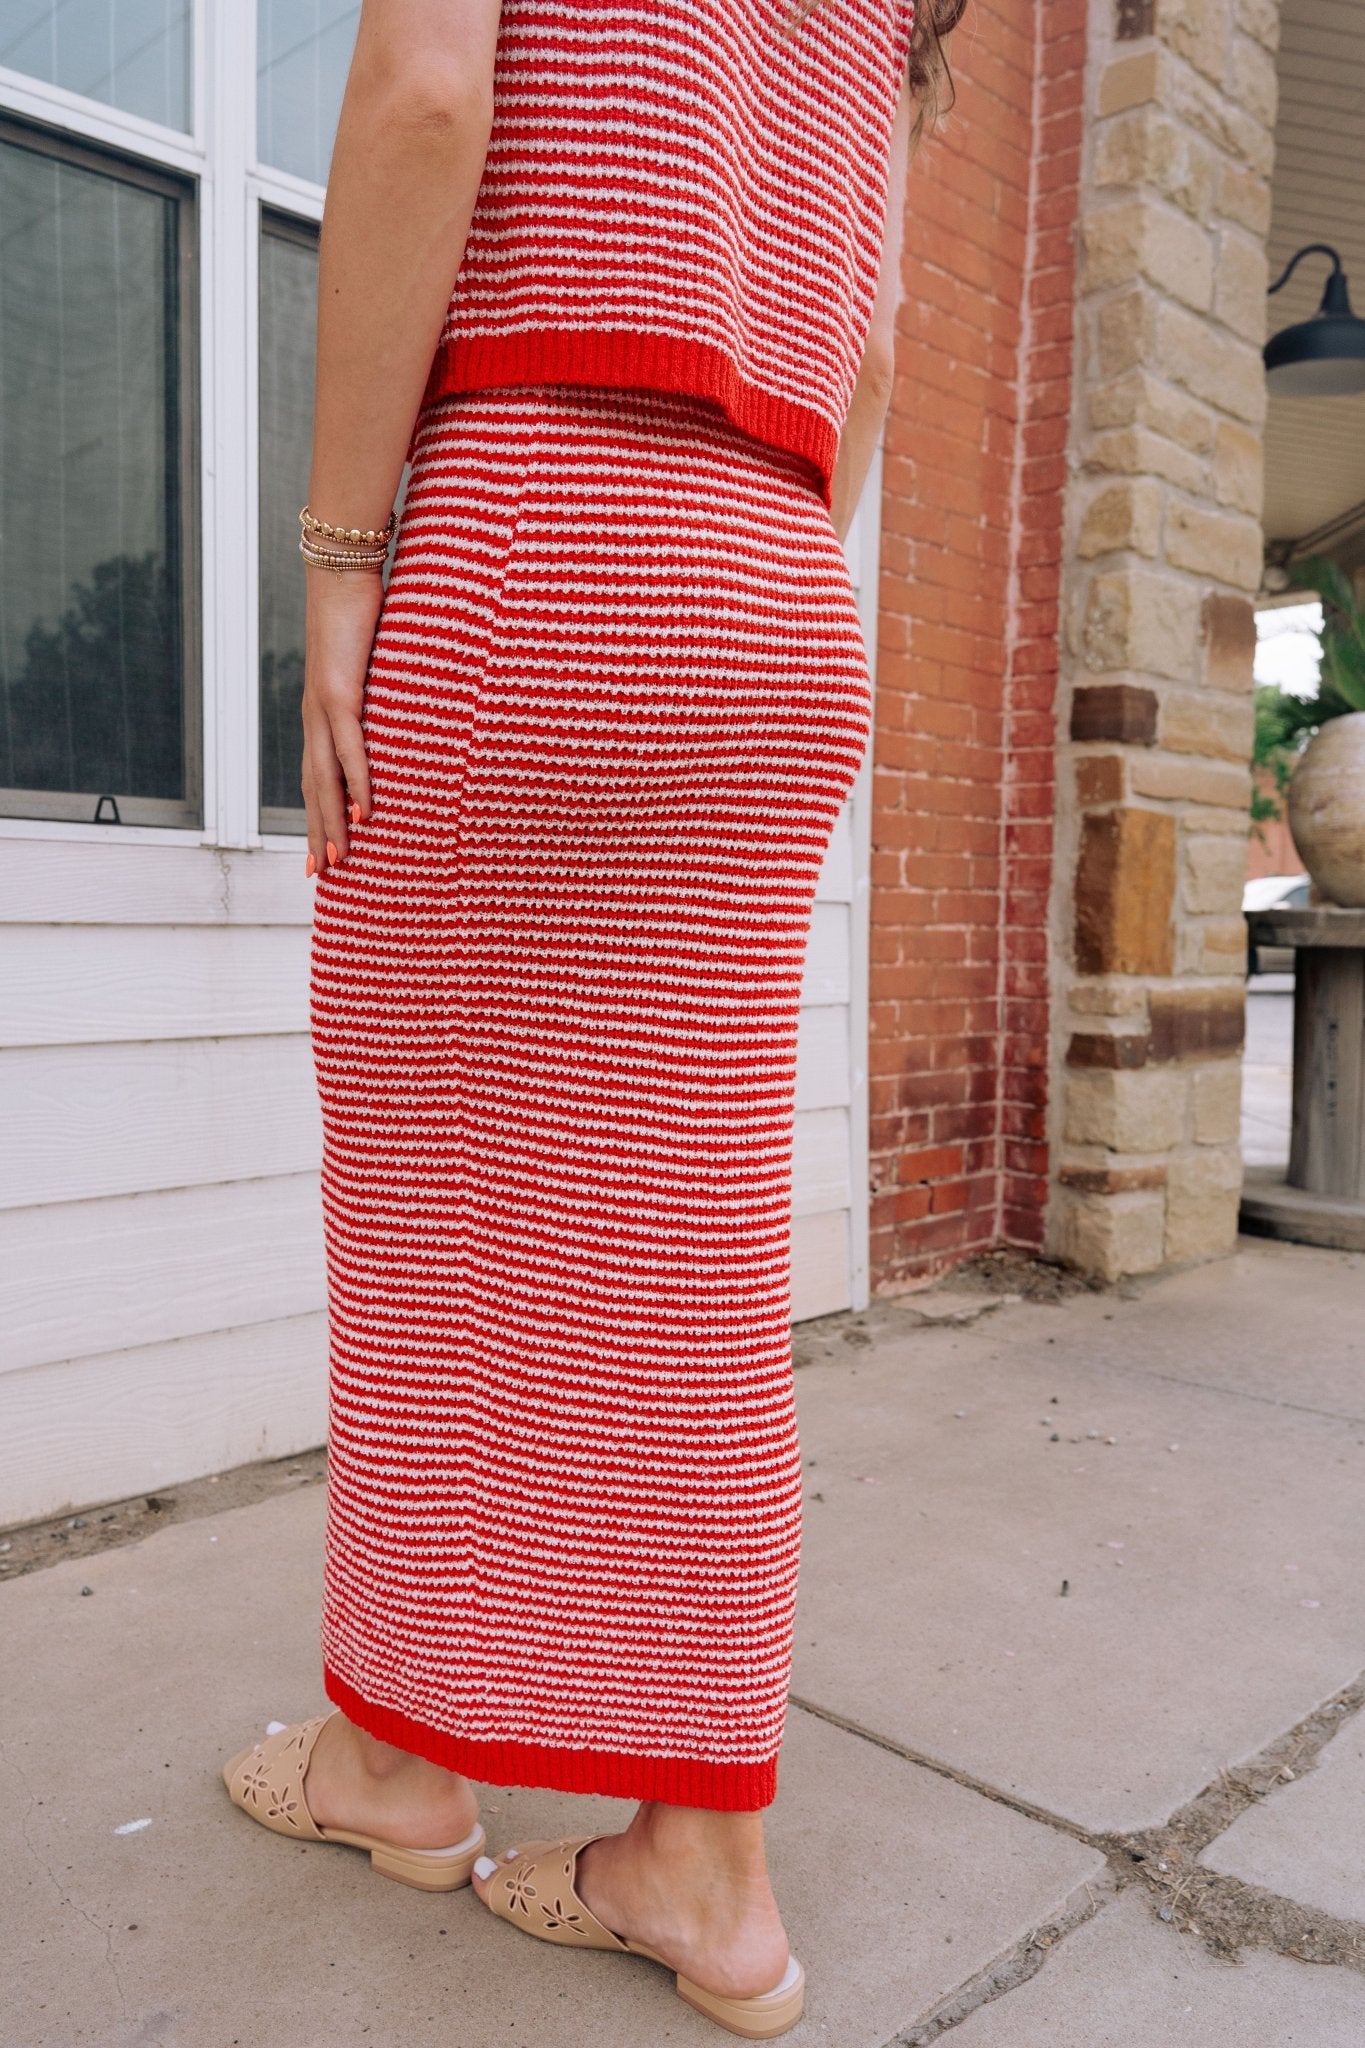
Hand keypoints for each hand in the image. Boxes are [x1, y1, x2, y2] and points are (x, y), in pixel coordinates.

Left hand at [301, 566, 383, 874]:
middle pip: (315, 788)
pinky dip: (358, 783)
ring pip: (326, 779)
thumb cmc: (358, 612)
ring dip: (333, 821)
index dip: (317, 816)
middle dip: (317, 833)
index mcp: (321, 713)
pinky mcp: (340, 694)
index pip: (317, 776)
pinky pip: (350, 748)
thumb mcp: (369, 662)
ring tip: (340, 858)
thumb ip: (377, 689)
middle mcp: (316, 717)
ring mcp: (325, 707)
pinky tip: (366, 812)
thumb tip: (398, 707)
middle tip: (322, 875)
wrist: (340, 571)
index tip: (319, 853)